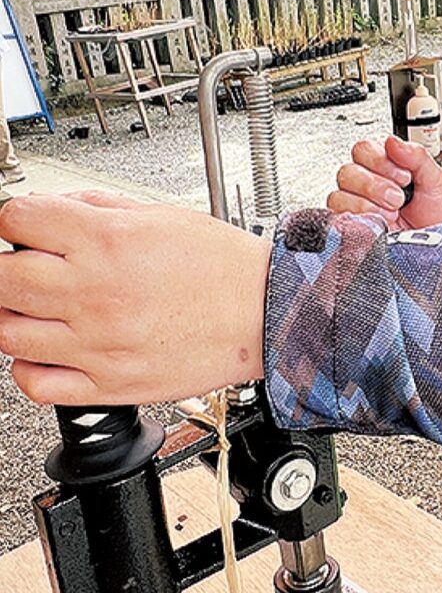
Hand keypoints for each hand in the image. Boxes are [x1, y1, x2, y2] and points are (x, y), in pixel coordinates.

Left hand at [0, 191, 271, 405]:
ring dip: (13, 314)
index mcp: (107, 242)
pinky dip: (28, 365)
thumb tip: (50, 210)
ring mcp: (98, 343)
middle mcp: (95, 293)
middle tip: (27, 268)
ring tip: (39, 307)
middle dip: (7, 267)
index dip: (17, 221)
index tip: (26, 229)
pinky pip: (35, 382)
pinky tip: (49, 348)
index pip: (17, 221)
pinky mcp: (109, 384)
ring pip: (7, 331)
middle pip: (0, 277)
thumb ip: (95, 208)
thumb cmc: (221, 266)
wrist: (265, 313)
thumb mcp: (158, 215)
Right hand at [328, 134, 441, 229]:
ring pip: (339, 195)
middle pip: (347, 172)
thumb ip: (416, 157)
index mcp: (386, 168)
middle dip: (375, 186)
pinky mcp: (354, 230)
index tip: (404, 177)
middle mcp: (368, 186)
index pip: (362, 150)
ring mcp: (359, 209)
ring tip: (392, 215)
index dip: (380, 161)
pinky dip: (360, 220)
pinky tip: (381, 224)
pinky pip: (339, 219)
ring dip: (367, 205)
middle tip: (399, 199)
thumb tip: (392, 141)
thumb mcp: (436, 181)